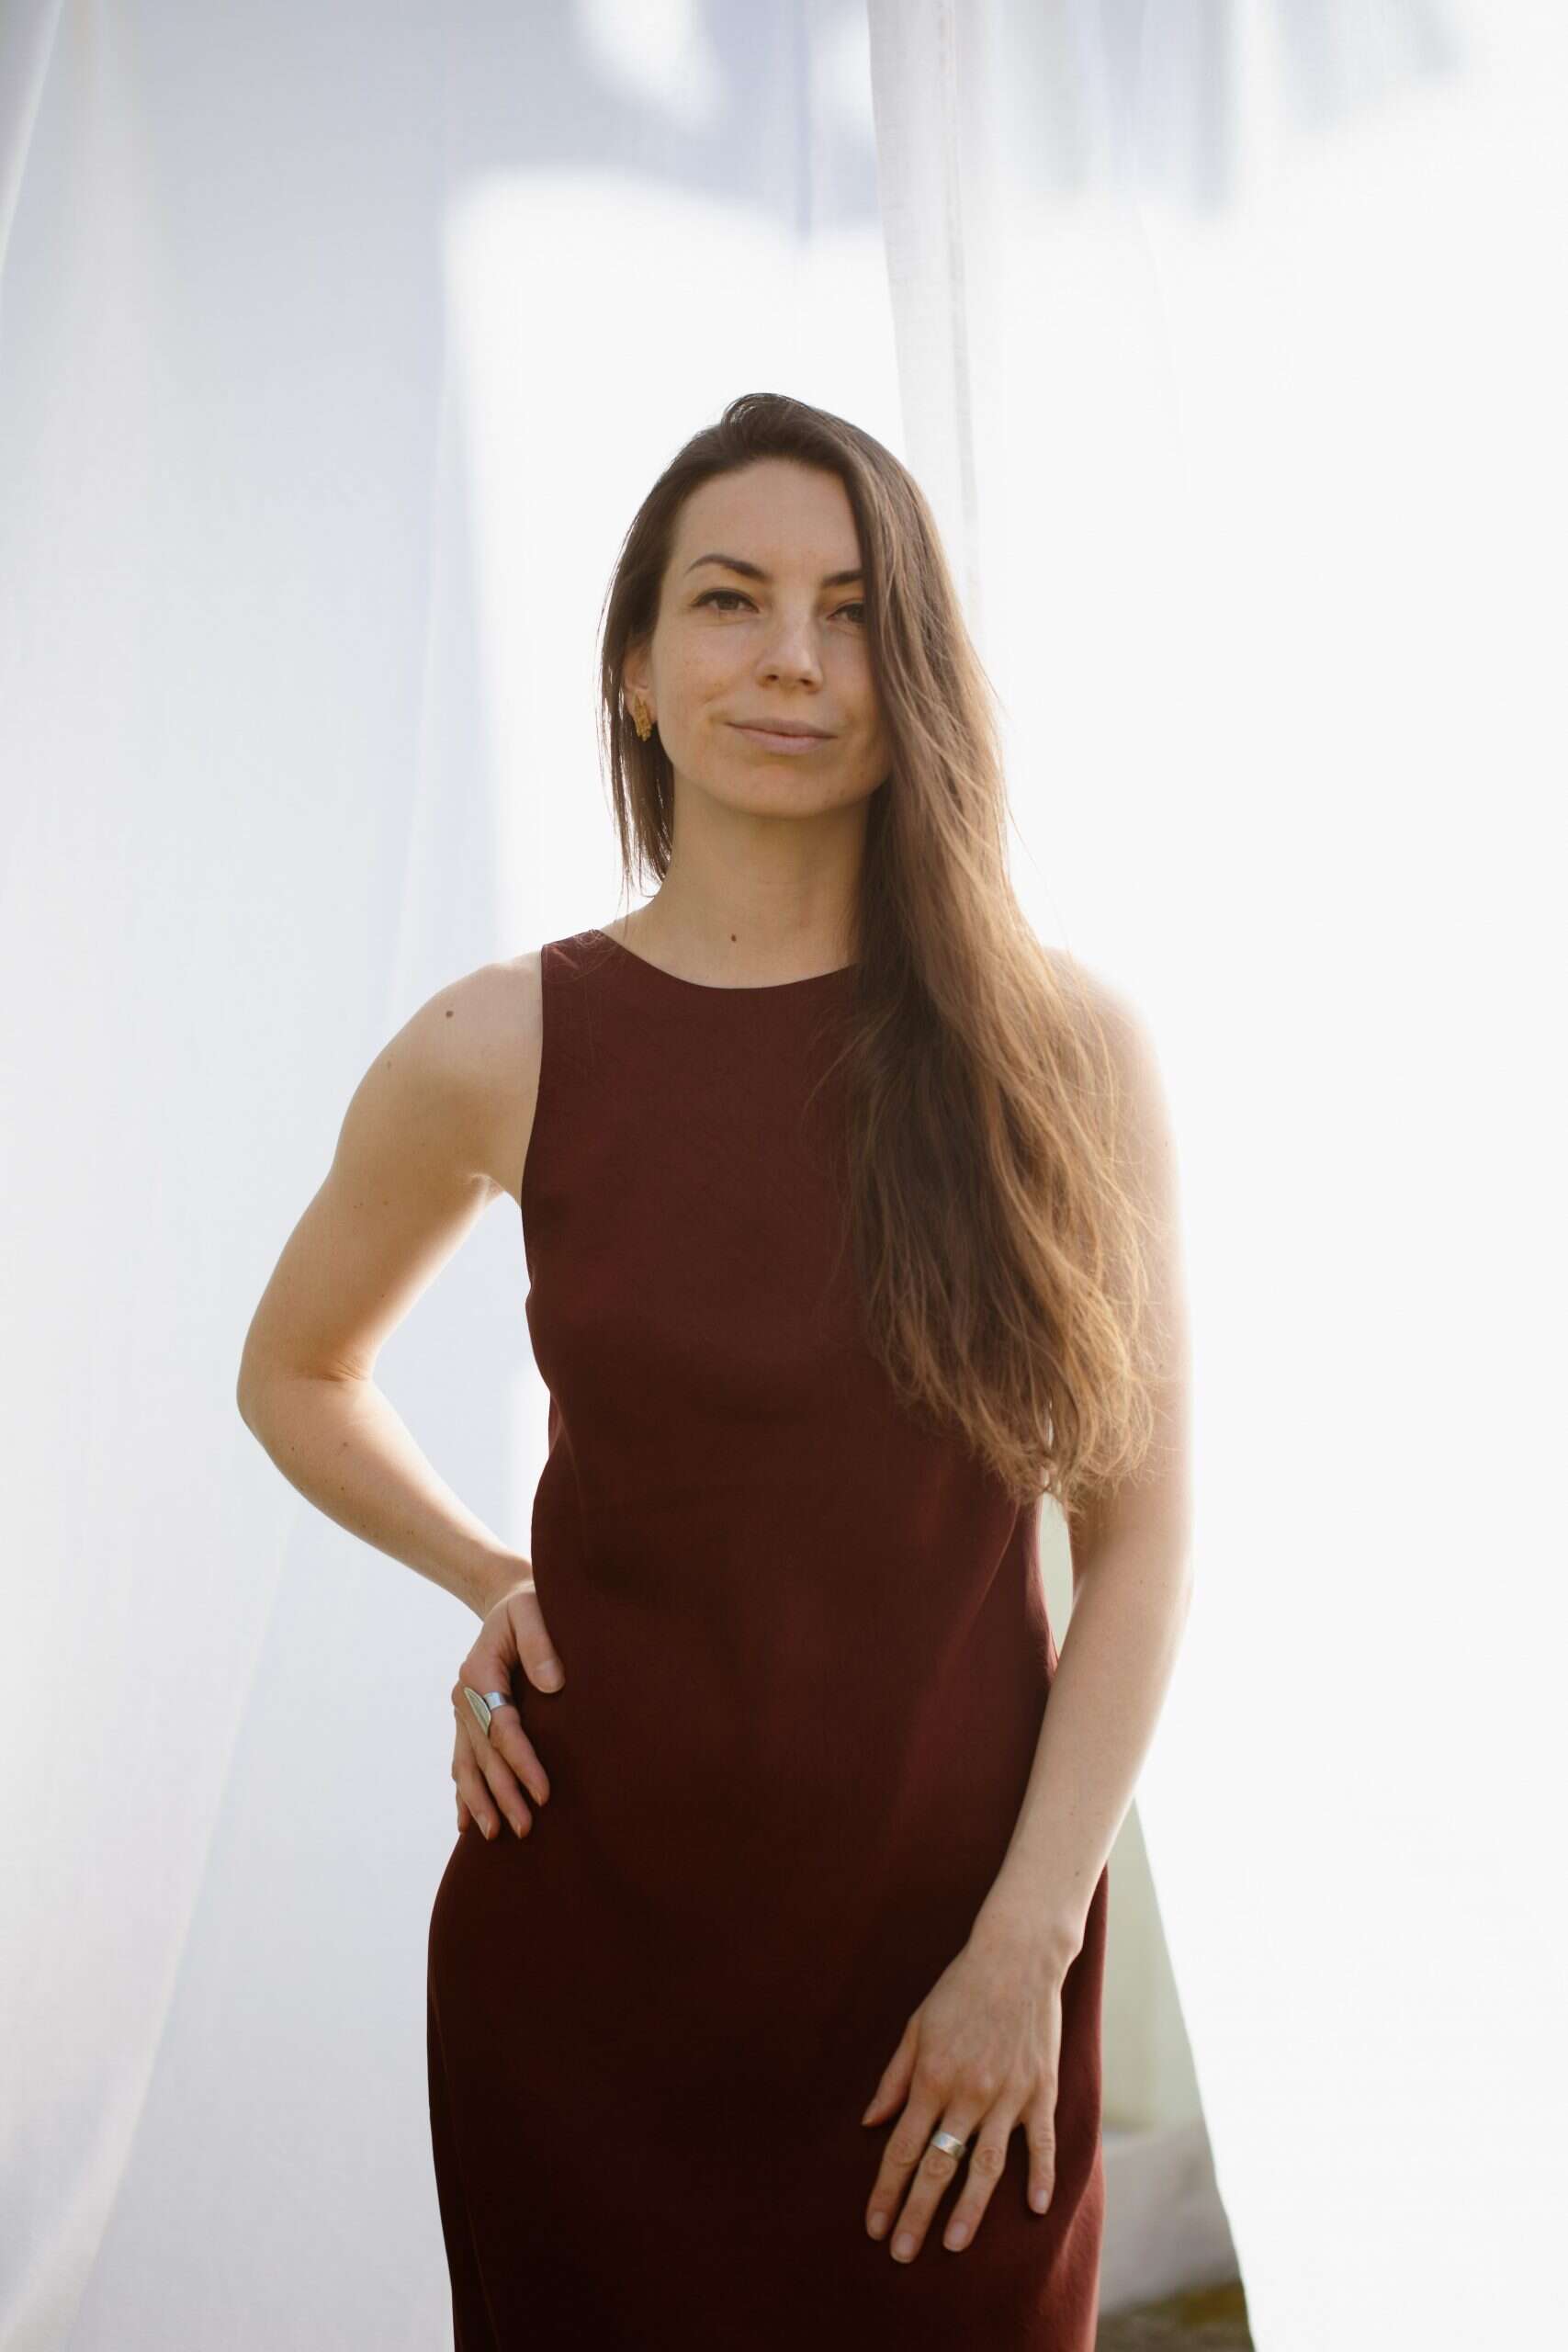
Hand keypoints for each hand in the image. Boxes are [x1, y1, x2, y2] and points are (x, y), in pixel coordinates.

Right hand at [451, 1571, 565, 1839]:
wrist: (506, 1601)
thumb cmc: (528, 1605)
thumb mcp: (532, 1609)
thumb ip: (541, 1642)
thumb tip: (553, 1684)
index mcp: (479, 1673)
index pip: (502, 1728)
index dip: (522, 1763)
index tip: (544, 1792)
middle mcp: (464, 1696)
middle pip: (483, 1755)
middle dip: (503, 1794)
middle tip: (525, 1829)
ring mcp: (462, 1711)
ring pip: (467, 1765)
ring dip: (480, 1801)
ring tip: (495, 1834)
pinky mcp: (467, 1719)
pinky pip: (462, 1761)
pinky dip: (463, 1793)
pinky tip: (466, 1823)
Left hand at [860, 1927, 1065, 2261]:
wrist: (1017, 1957)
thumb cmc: (960, 1989)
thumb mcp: (917, 2026)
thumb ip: (895, 2079)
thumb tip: (870, 2124)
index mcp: (932, 2078)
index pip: (902, 2149)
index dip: (886, 2190)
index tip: (873, 2226)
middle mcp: (968, 2093)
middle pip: (939, 2167)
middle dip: (917, 2214)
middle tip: (901, 2256)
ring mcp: (1008, 2096)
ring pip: (986, 2166)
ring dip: (968, 2209)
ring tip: (953, 2245)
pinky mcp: (1041, 2092)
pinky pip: (1040, 2143)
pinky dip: (1040, 2176)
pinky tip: (1034, 2209)